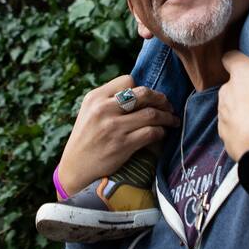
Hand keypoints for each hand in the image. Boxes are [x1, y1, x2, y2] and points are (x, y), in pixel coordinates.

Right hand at [56, 75, 178, 194]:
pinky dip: (161, 132)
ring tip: (172, 119)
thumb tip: (139, 92)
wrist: (75, 167)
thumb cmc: (86, 138)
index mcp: (95, 97)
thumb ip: (109, 100)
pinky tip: (162, 133)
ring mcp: (113, 127)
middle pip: (143, 94)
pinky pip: (151, 133)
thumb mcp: (89, 111)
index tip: (148, 98)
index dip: (141, 88)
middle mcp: (104, 109)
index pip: (128, 80)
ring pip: (151, 114)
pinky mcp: (122, 145)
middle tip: (168, 105)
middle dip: (161, 99)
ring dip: (167, 116)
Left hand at [217, 52, 248, 161]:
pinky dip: (243, 132)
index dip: (240, 60)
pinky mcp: (225, 136)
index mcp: (241, 72)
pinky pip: (233, 131)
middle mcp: (226, 91)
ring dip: (244, 112)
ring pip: (232, 109)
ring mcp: (223, 115)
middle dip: (247, 89)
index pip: (231, 57)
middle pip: (234, 85)